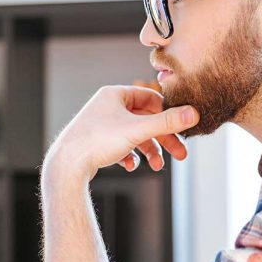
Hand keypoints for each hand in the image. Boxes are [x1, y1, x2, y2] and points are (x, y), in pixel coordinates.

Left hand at [45, 85, 198, 180]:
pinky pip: (119, 146)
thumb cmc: (98, 141)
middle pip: (144, 119)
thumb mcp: (138, 130)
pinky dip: (129, 155)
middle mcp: (106, 106)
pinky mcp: (94, 142)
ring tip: (157, 167)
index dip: (168, 112)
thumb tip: (194, 113)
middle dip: (162, 138)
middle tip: (180, 154)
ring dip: (148, 150)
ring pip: (133, 135)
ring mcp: (99, 124)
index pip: (150, 98)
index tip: (181, 128)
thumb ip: (168, 122)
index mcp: (114, 95)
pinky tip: (131, 166)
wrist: (67, 165)